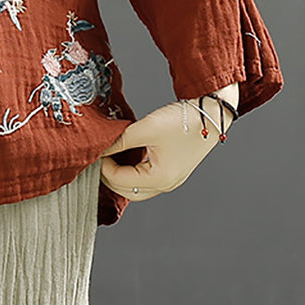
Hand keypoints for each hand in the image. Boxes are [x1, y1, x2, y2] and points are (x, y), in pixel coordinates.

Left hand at [99, 82, 239, 200]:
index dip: (102, 165)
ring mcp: (170, 179)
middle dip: (109, 175)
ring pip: (136, 187)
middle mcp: (166, 184)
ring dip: (120, 174)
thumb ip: (120, 141)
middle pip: (126, 190)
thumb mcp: (145, 129)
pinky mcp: (172, 170)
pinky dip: (132, 170)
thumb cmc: (183, 121)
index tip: (94, 151)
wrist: (211, 113)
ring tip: (108, 156)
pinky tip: (124, 155)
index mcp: (159, 179)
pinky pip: (146, 178)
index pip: (119, 180)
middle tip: (97, 157)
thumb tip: (99, 148)